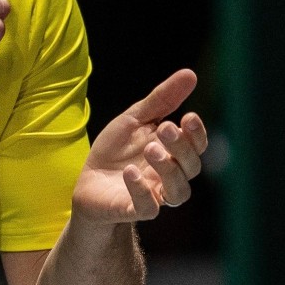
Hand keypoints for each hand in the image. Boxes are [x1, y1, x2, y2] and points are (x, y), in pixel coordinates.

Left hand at [73, 69, 207, 221]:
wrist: (87, 180)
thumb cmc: (116, 150)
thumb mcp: (135, 118)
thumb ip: (162, 100)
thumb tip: (190, 74)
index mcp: (173, 153)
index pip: (197, 146)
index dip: (197, 134)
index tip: (188, 117)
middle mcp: (170, 176)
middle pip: (191, 167)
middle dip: (182, 147)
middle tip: (165, 128)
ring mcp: (154, 195)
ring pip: (179, 192)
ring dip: (169, 170)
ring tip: (151, 148)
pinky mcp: (133, 210)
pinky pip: (148, 208)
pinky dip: (142, 190)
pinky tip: (130, 172)